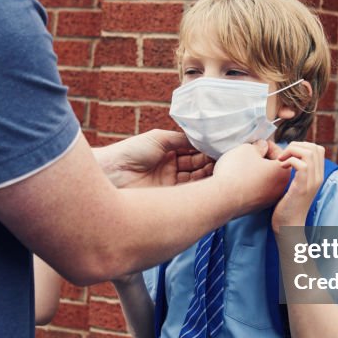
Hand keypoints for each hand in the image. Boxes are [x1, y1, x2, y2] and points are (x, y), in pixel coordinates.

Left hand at [94, 130, 213, 187]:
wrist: (111, 173)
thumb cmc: (130, 152)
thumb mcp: (159, 139)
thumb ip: (181, 139)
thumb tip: (203, 139)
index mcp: (168, 152)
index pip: (193, 152)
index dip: (206, 150)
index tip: (222, 149)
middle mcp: (171, 168)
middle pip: (197, 166)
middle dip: (211, 162)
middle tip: (226, 159)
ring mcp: (170, 184)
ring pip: (196, 180)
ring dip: (209, 175)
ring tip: (222, 169)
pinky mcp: (168, 198)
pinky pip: (189, 193)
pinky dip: (201, 188)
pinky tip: (211, 182)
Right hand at [213, 140, 290, 215]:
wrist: (222, 199)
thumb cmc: (237, 171)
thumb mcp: (248, 149)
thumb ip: (259, 146)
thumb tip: (262, 147)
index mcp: (282, 171)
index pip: (279, 153)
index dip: (266, 145)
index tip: (255, 143)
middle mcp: (280, 188)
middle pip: (272, 168)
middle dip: (261, 160)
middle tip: (247, 154)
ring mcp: (268, 200)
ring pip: (264, 180)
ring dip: (255, 172)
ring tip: (240, 167)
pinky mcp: (256, 208)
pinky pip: (255, 191)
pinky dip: (249, 184)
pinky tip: (237, 180)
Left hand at [271, 142, 325, 228]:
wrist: (288, 225)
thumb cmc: (287, 205)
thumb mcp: (295, 185)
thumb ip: (297, 172)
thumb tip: (288, 157)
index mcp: (317, 175)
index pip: (318, 149)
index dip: (302, 145)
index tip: (288, 153)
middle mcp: (318, 177)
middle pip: (315, 148)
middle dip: (296, 145)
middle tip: (283, 155)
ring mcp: (312, 182)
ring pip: (309, 153)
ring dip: (291, 151)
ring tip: (281, 160)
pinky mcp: (303, 187)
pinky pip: (301, 165)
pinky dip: (289, 161)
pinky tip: (281, 167)